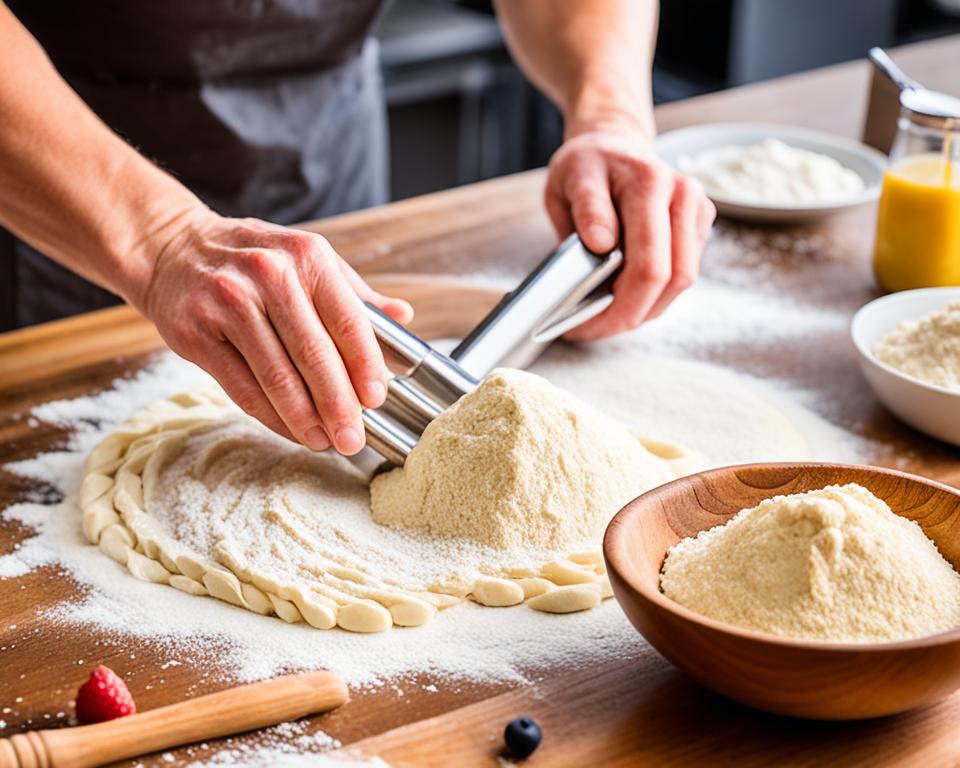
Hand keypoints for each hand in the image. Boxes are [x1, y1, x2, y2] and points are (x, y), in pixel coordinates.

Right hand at [139, 210, 412, 454]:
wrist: (170, 247)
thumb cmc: (251, 259)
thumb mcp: (305, 259)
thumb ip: (353, 293)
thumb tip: (403, 314)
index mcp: (307, 256)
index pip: (348, 320)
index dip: (366, 366)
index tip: (377, 399)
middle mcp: (269, 275)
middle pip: (314, 355)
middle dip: (339, 405)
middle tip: (355, 438)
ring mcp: (229, 303)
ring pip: (277, 377)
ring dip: (306, 419)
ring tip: (325, 441)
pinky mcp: (196, 333)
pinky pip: (241, 387)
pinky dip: (270, 416)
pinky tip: (291, 430)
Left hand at [545, 129, 715, 340]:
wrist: (615, 143)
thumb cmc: (587, 165)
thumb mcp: (570, 180)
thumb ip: (586, 210)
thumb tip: (602, 245)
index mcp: (649, 182)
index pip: (647, 266)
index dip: (615, 308)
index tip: (579, 326)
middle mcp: (682, 195)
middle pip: (671, 280)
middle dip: (629, 316)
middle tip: (591, 331)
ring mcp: (697, 209)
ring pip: (681, 283)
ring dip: (644, 309)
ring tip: (604, 317)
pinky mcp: (700, 223)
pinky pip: (683, 273)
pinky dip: (654, 294)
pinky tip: (625, 296)